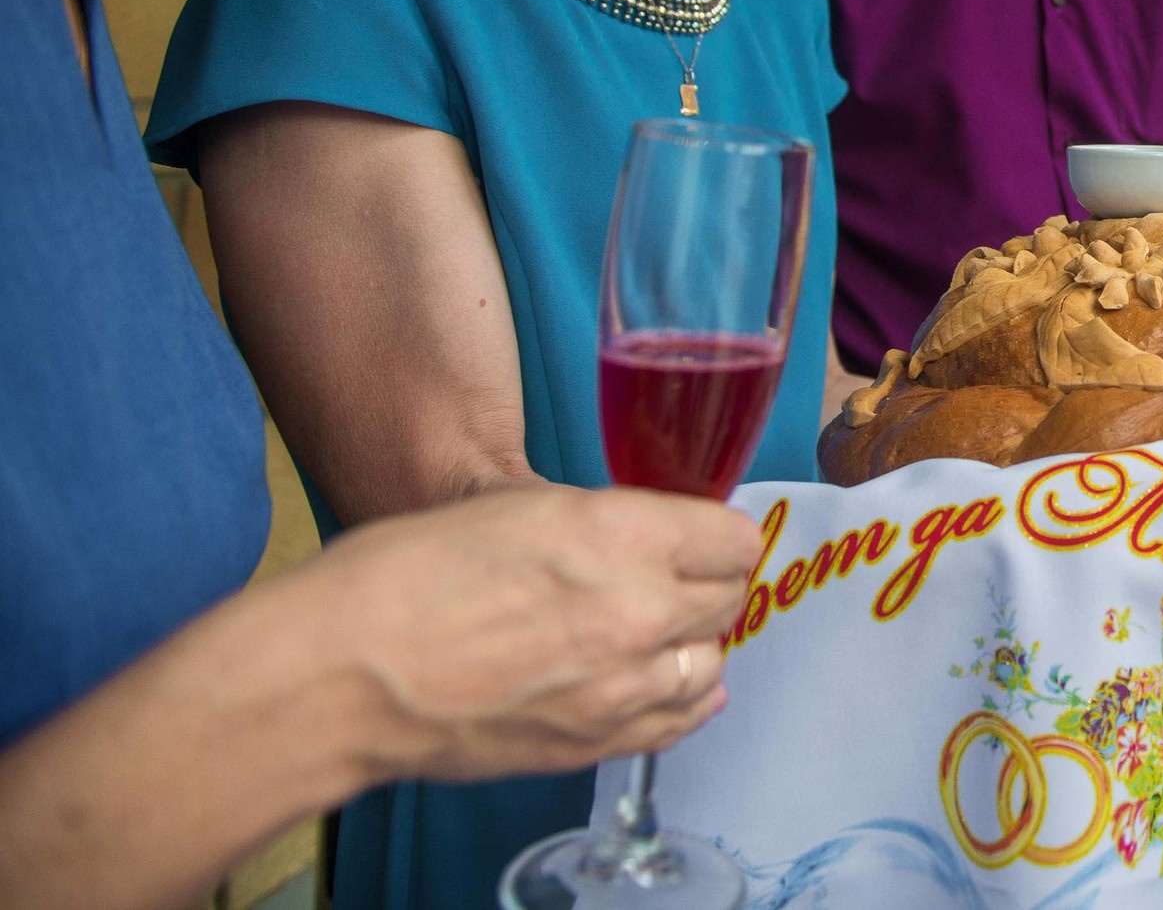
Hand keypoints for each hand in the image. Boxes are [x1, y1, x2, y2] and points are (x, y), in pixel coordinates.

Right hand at [295, 485, 762, 782]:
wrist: (340, 674)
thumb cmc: (406, 575)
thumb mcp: (521, 508)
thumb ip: (605, 525)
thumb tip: (652, 541)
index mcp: (624, 536)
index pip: (733, 539)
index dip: (719, 536)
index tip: (705, 537)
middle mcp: (639, 611)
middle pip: (729, 600)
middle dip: (709, 586)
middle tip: (680, 579)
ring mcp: (620, 687)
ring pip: (711, 664)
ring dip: (693, 645)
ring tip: (660, 633)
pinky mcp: (593, 743)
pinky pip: (677, 723)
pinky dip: (681, 701)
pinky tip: (667, 684)